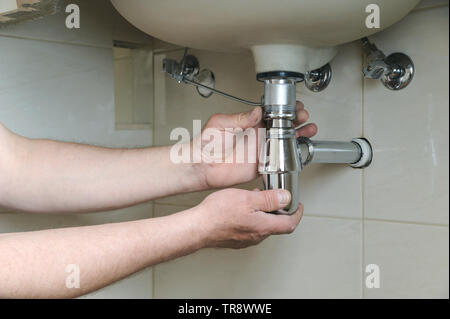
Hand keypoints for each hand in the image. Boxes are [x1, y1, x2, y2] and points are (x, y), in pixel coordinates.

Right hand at [191, 188, 302, 248]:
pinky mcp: (235, 240)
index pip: (289, 224)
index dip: (297, 214)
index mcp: (263, 226)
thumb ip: (269, 199)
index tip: (298, 206)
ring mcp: (245, 240)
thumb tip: (285, 198)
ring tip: (254, 198)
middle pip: (276, 225)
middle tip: (274, 197)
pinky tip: (241, 208)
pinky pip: (250, 228)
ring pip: (262, 226)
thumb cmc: (218, 214)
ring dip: (263, 213)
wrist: (197, 228)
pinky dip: (252, 217)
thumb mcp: (247, 199)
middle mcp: (256, 236)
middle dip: (278, 210)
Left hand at [197, 101, 316, 188]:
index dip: (284, 109)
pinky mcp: (260, 165)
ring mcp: (259, 150)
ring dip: (298, 135)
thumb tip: (256, 111)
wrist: (202, 166)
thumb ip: (240, 118)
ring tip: (309, 130)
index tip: (294, 105)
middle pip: (282, 125)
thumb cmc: (206, 144)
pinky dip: (290, 155)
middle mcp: (256, 136)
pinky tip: (299, 150)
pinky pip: (278, 160)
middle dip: (296, 119)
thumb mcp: (220, 124)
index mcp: (248, 123)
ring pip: (284, 141)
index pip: (271, 113)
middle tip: (304, 116)